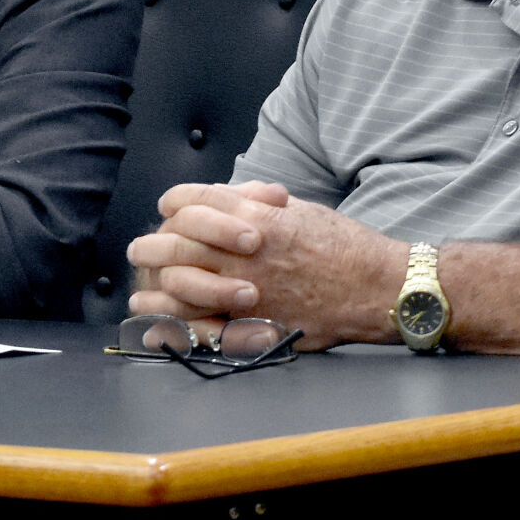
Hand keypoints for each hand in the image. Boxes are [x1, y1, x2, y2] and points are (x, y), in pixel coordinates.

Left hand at [126, 181, 408, 350]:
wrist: (378, 288)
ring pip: (182, 279)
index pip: (197, 200)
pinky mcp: (255, 323)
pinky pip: (200, 322)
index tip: (168, 207)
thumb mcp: (302, 209)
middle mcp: (247, 251)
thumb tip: (228, 196)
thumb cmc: (345, 247)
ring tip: (143, 280)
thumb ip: (260, 203)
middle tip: (141, 246)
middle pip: (179, 240)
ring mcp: (248, 288)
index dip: (176, 202)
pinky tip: (155, 318)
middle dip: (154, 241)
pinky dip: (172, 320)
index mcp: (258, 216)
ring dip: (155, 278)